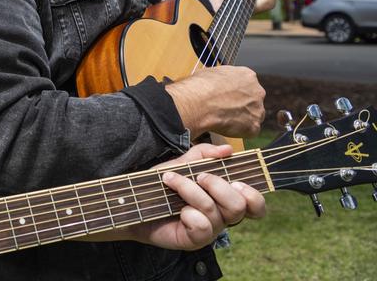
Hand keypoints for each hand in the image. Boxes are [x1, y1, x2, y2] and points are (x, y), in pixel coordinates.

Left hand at [125, 143, 265, 250]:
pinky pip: (202, 227)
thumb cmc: (162, 183)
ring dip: (191, 190)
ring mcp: (209, 230)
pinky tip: (176, 209)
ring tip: (171, 180)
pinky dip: (188, 213)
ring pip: (215, 211)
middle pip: (240, 206)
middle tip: (198, 176)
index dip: (253, 195)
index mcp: (225, 198)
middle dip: (218, 185)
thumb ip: (204, 154)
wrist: (135, 200)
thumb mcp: (183, 162)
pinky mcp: (194, 241)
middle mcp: (222, 216)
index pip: (255, 205)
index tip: (236, 180)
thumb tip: (228, 150)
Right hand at [165, 65, 264, 138]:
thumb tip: (217, 83)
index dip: (236, 92)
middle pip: (253, 100)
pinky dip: (239, 131)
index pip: (247, 84)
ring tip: (224, 118)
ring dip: (242, 118)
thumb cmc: (201, 86)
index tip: (228, 96)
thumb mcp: (211, 73)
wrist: (199, 103)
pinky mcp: (254, 126)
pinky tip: (225, 126)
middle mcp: (257, 91)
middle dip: (242, 105)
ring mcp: (258, 110)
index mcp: (247, 75)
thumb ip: (223, 79)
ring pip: (252, 116)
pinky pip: (249, 130)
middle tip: (227, 108)